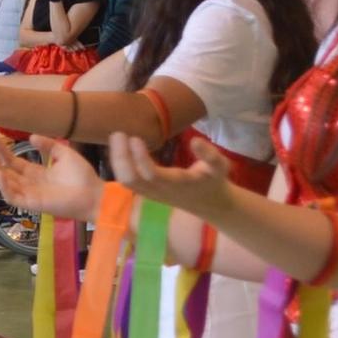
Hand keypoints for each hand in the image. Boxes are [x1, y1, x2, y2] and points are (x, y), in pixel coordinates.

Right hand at [0, 135, 103, 220]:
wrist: (93, 194)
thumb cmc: (82, 176)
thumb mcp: (63, 153)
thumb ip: (48, 145)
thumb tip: (31, 137)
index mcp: (36, 173)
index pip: (13, 161)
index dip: (2, 150)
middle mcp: (29, 183)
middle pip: (5, 170)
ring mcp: (29, 194)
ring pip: (4, 182)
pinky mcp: (32, 204)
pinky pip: (12, 196)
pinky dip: (4, 186)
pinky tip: (0, 173)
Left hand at [106, 129, 233, 216]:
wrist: (209, 203)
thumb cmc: (214, 181)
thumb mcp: (220, 167)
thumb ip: (210, 155)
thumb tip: (195, 140)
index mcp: (176, 184)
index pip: (151, 174)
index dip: (140, 158)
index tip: (134, 137)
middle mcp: (159, 191)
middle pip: (131, 180)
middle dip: (120, 158)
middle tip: (118, 133)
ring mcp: (150, 193)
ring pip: (126, 181)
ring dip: (117, 160)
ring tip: (117, 137)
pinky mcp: (146, 191)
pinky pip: (127, 180)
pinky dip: (120, 164)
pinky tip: (120, 146)